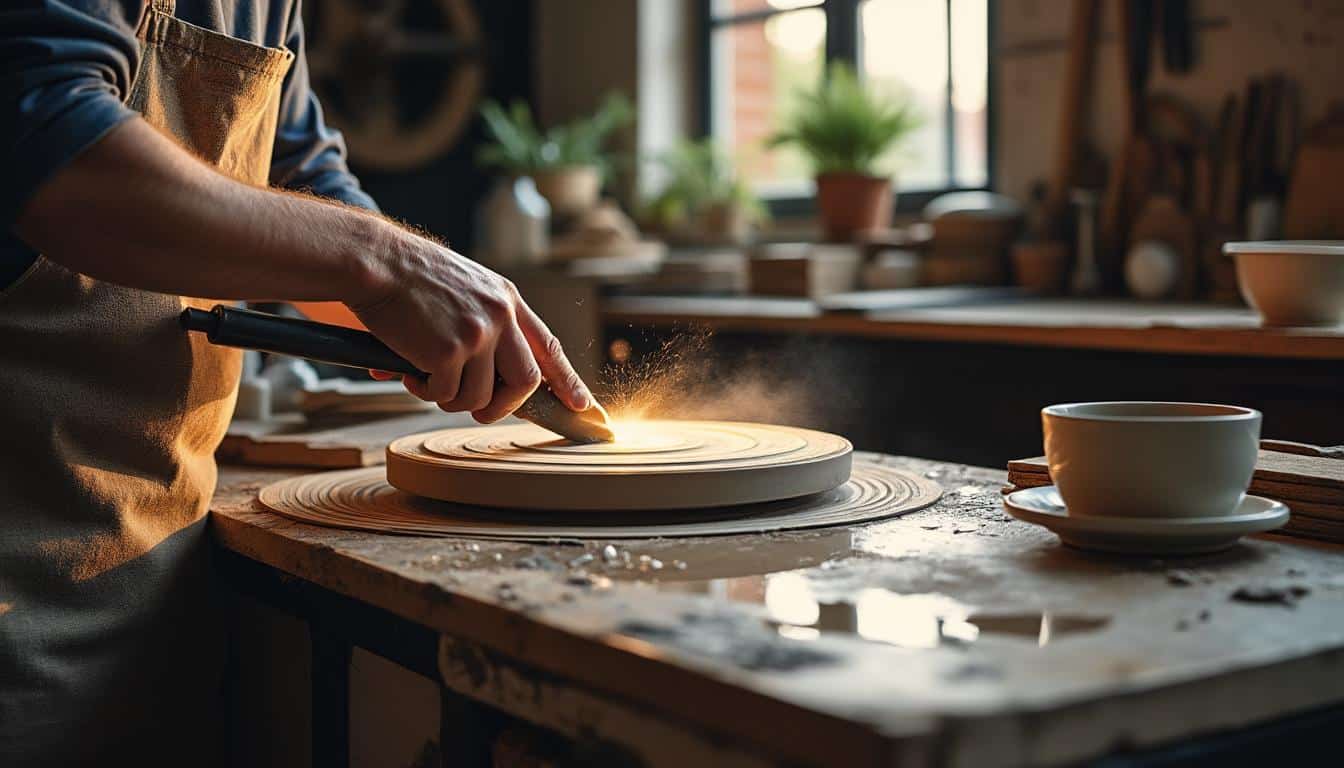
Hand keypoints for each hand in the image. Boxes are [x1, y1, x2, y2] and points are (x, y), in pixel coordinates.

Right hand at [351, 228, 591, 422]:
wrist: (376, 261)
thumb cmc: (409, 278)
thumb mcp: (466, 287)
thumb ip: (487, 321)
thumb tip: (494, 374)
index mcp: (506, 299)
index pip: (548, 346)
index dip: (567, 380)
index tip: (582, 405)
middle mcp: (500, 316)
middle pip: (526, 382)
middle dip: (503, 406)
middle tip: (479, 410)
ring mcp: (478, 334)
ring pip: (480, 396)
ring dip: (452, 399)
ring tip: (426, 379)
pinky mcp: (450, 351)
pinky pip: (445, 394)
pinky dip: (425, 392)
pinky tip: (409, 372)